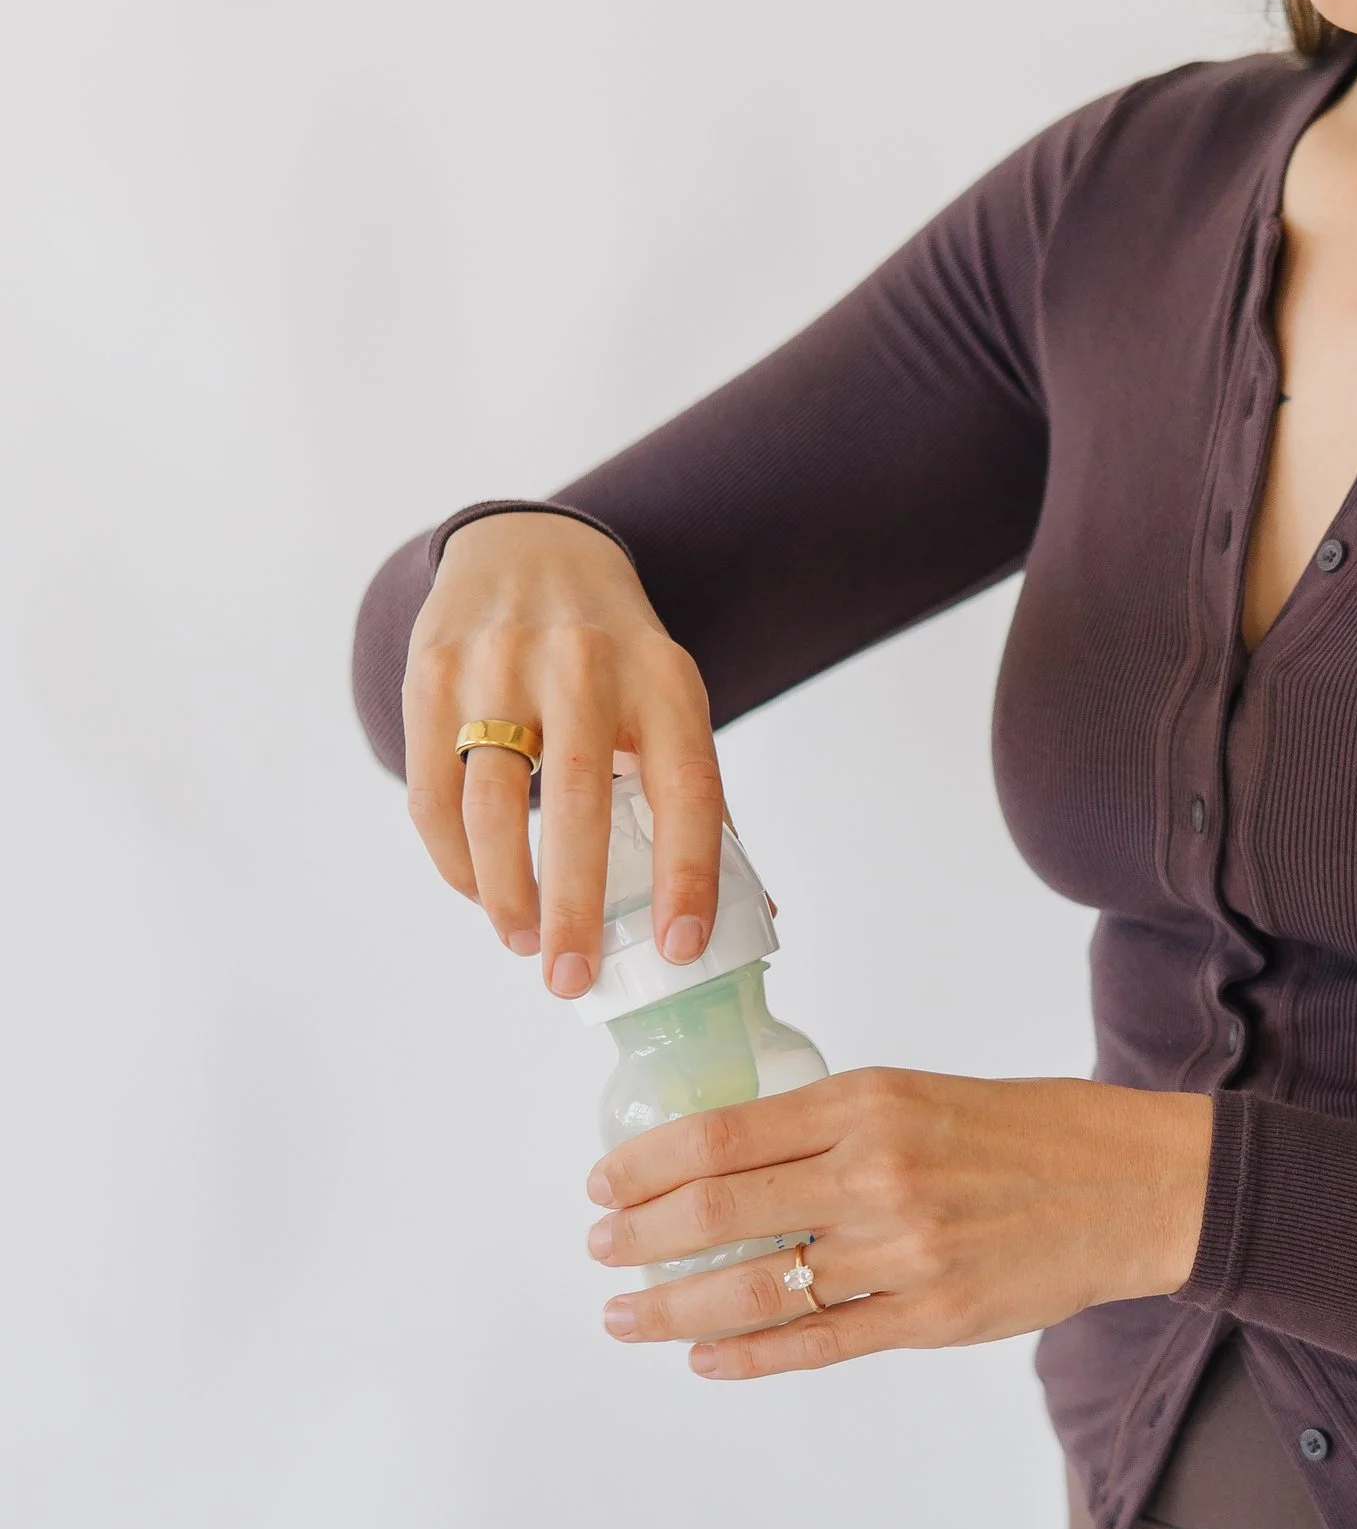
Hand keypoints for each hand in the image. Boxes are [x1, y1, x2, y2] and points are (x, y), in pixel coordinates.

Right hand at [403, 513, 724, 997]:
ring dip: (503, 892)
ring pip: (491, 804)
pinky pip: (433, 790)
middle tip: (571, 978)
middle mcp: (584, 666)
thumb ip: (696, 799)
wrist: (531, 550)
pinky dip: (454, 859)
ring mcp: (501, 663)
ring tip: (524, 942)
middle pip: (578, 803)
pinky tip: (479, 892)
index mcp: (664, 682)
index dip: (689, 874)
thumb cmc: (614, 655)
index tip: (681, 948)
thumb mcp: (670, 700)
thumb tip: (751, 918)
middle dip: (574, 907)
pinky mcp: (433, 672)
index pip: (689, 787)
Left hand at [584, 1070, 1217, 1377]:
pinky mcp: (931, 1317)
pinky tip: (706, 1358)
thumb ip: (830, 1126)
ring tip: (627, 1317)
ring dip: (673, 1310)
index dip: (643, 1166)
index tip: (604, 1185)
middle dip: (638, 1239)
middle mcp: (877, 1175)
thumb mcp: (920, 1093)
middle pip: (718, 1214)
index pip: (721, 1137)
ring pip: (755, 1291)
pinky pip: (818, 1344)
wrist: (1134, 1186)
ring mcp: (902, 1252)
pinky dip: (749, 1357)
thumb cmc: (1030, 1134)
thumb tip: (726, 1162)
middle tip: (600, 1251)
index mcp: (867, 1103)